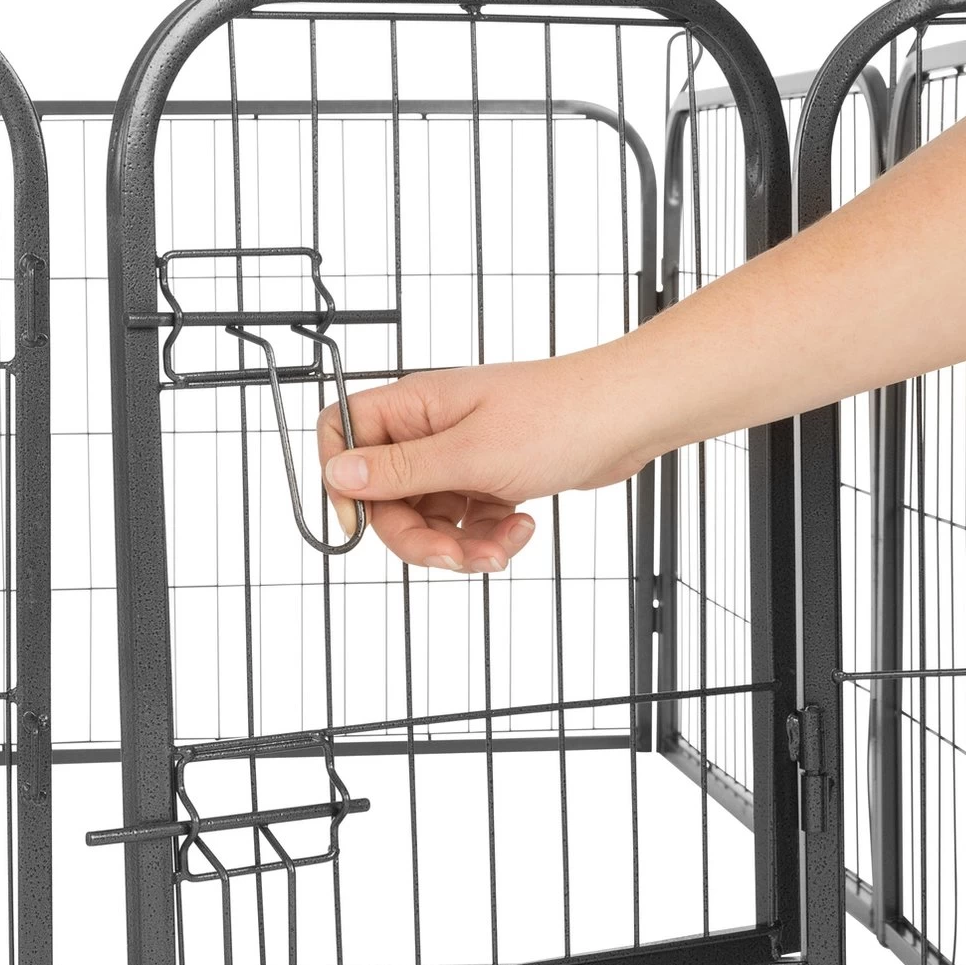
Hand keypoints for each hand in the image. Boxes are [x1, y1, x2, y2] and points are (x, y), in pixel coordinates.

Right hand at [316, 344, 653, 571]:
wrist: (628, 417)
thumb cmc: (560, 417)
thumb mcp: (471, 455)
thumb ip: (401, 470)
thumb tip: (338, 474)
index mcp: (414, 407)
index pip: (343, 435)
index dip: (343, 482)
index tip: (362, 521)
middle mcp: (430, 429)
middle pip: (386, 496)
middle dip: (418, 537)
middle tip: (454, 557)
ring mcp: (461, 455)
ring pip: (429, 517)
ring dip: (460, 545)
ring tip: (501, 547)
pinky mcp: (489, 477)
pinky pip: (467, 522)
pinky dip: (489, 537)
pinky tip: (521, 529)